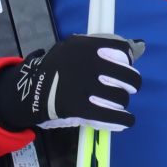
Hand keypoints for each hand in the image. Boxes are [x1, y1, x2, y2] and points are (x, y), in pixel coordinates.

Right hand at [0, 34, 143, 132]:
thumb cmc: (55, 70)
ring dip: (121, 102)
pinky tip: (125, 121)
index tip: (123, 68)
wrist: (28, 92)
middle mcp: (88, 64)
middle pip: (127, 76)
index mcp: (86, 46)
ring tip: (114, 104)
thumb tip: (138, 47)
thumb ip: (102, 47)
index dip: (127, 62)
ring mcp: (85, 86)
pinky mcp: (81, 108)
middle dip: (129, 85)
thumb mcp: (73, 50)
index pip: (123, 51)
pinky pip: (112, 115)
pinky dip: (123, 120)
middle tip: (123, 89)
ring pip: (120, 97)